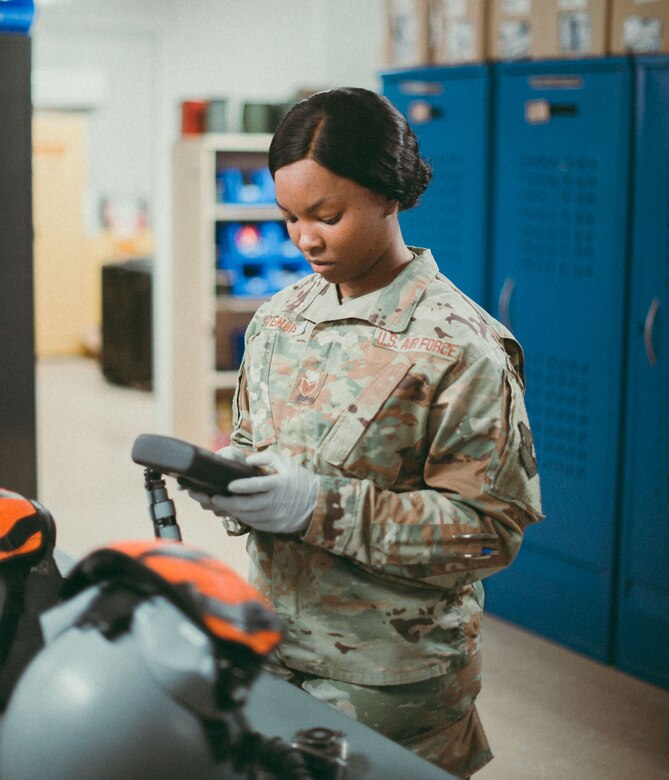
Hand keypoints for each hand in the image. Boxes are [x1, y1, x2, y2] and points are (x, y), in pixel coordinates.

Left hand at [193, 450, 318, 534]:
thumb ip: (266, 457)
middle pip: (247, 506)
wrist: (318, 504)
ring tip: (220, 504)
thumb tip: (247, 460)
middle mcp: (276, 503)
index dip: (242, 487)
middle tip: (214, 497)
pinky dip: (243, 518)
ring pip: (247, 516)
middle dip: (227, 502)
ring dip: (231, 511)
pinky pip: (254, 524)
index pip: (257, 486)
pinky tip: (235, 511)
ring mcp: (275, 517)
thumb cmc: (299, 480)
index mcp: (279, 485)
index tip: (228, 485)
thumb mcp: (286, 463)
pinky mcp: (274, 527)